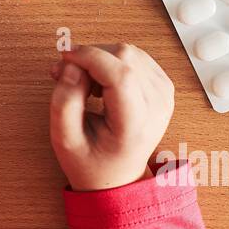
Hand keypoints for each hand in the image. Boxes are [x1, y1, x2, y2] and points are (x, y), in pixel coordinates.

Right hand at [48, 43, 173, 191]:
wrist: (119, 177)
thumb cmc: (92, 162)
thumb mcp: (65, 140)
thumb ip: (64, 101)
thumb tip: (72, 65)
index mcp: (136, 125)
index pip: (120, 74)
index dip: (89, 57)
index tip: (64, 56)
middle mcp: (158, 106)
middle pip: (124, 56)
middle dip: (89, 57)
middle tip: (65, 74)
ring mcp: (164, 94)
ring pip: (128, 52)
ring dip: (99, 59)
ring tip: (82, 84)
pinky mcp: (162, 85)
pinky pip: (134, 57)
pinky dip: (111, 62)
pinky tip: (99, 82)